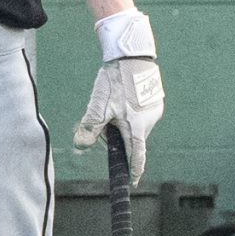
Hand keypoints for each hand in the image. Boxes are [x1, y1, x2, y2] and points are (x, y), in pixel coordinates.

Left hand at [74, 57, 163, 183]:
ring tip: (113, 102)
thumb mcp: (98, 105)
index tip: (133, 181)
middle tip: (104, 120)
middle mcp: (150, 120)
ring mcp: (154, 109)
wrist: (131, 54)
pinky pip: (139, 112)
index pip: (137, 155)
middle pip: (131, 137)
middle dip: (117, 134)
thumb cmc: (115, 81)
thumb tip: (80, 145)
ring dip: (122, 121)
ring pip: (134, 124)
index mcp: (138, 127)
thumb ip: (90, 127)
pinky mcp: (154, 99)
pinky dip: (129, 111)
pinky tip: (121, 96)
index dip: (134, 169)